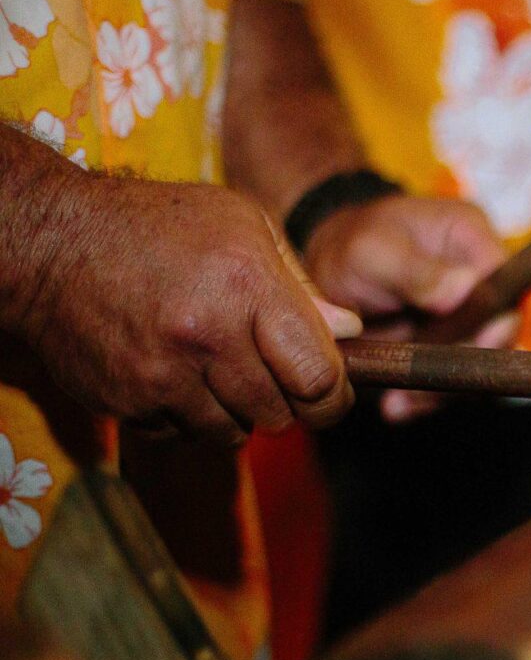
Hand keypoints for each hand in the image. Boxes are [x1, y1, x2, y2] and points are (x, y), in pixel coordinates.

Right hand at [6, 169, 360, 444]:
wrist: (51, 243)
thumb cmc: (159, 224)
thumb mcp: (244, 226)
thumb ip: (301, 286)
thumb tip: (350, 334)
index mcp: (248, 287)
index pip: (318, 378)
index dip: (334, 396)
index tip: (330, 393)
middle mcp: (207, 336)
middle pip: (280, 415)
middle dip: (286, 403)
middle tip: (272, 377)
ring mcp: (162, 375)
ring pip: (233, 433)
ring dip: (237, 413)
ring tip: (220, 371)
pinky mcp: (126, 401)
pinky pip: (182, 435)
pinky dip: (188, 417)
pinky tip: (177, 375)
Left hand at [303, 194, 517, 421]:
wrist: (326, 271)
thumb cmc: (349, 248)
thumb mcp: (372, 252)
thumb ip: (416, 270)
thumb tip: (466, 287)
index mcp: (472, 237)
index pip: (506, 286)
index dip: (495, 325)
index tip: (470, 353)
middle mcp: (482, 275)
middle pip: (498, 330)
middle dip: (463, 366)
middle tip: (422, 389)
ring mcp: (471, 314)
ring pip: (479, 362)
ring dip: (442, 390)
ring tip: (398, 404)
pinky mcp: (455, 344)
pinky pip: (455, 377)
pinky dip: (427, 396)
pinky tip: (397, 405)